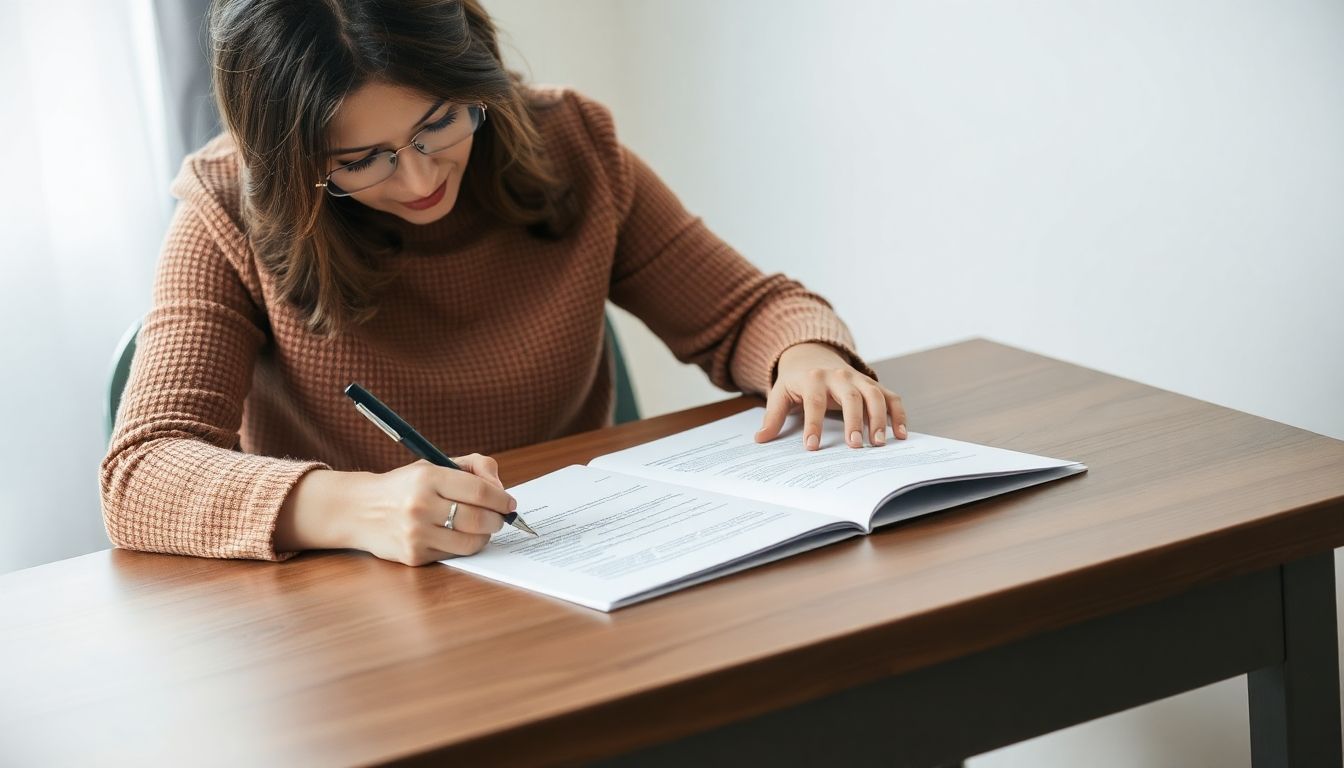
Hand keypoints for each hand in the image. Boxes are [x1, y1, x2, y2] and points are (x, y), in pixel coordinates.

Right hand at [347, 454, 517, 565]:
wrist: (360, 509)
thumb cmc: (406, 485)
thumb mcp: (434, 465)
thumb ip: (474, 467)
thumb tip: (501, 489)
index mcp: (427, 478)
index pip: (479, 491)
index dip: (501, 499)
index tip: (509, 503)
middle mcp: (420, 506)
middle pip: (478, 519)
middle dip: (497, 520)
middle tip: (499, 518)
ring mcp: (416, 534)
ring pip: (470, 542)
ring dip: (484, 536)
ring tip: (482, 528)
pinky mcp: (413, 556)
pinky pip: (453, 555)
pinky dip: (462, 546)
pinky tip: (456, 536)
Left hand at [754, 342, 906, 450]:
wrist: (814, 355)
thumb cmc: (797, 381)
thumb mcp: (780, 394)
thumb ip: (773, 416)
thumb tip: (760, 440)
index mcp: (813, 379)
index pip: (814, 402)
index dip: (814, 425)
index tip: (812, 447)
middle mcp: (839, 377)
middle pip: (850, 397)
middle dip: (854, 422)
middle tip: (855, 447)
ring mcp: (859, 379)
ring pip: (874, 396)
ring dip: (879, 420)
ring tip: (878, 443)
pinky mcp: (873, 385)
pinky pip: (891, 397)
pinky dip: (899, 414)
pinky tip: (900, 434)